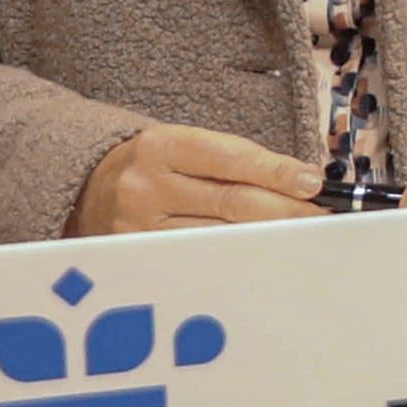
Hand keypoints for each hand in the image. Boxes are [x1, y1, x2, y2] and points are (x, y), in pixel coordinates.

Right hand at [72, 124, 320, 236]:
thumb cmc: (154, 166)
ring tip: (302, 236)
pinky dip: (237, 256)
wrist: (84, 189)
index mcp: (161, 146)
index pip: (230, 158)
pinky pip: (201, 259)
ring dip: (267, 237)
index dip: (276, 171)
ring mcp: (138, 226)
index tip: (313, 181)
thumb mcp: (185, 147)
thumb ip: (236, 161)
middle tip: (323, 215)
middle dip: (285, 209)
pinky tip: (263, 255)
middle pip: (232, 202)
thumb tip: (301, 181)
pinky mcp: (139, 258)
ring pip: (221, 236)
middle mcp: (145, 186)